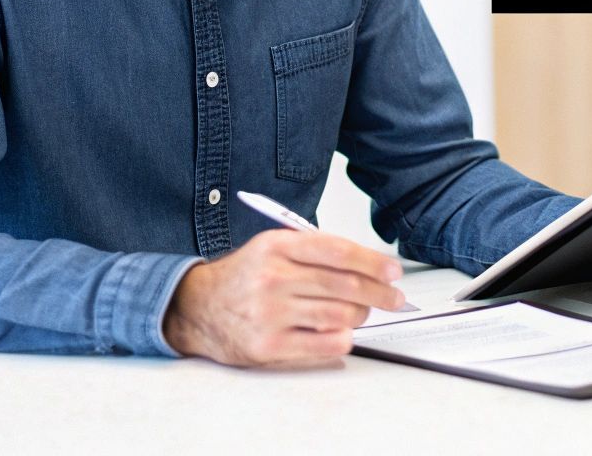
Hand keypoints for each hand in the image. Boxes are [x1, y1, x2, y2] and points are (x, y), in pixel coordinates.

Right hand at [162, 230, 407, 366]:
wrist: (197, 308)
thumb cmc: (244, 278)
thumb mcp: (271, 248)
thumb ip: (314, 252)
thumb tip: (367, 266)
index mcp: (276, 247)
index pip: (337, 251)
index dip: (372, 262)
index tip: (392, 271)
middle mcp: (273, 277)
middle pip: (344, 284)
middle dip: (379, 292)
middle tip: (394, 298)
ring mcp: (270, 313)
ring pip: (339, 314)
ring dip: (360, 315)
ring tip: (361, 313)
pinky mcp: (269, 345)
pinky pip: (324, 343)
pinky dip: (343, 338)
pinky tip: (342, 332)